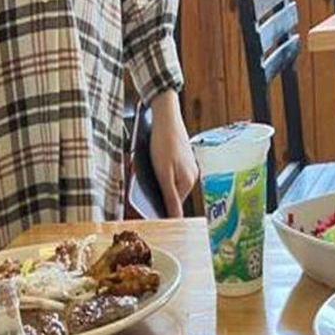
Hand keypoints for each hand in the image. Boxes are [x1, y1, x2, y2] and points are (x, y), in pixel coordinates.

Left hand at [148, 91, 196, 217]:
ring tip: (147, 176)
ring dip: (159, 182)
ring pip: (171, 182)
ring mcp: (189, 167)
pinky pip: (171, 172)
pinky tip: (153, 165)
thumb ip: (169, 196)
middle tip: (143, 190)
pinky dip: (162, 172)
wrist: (166, 116)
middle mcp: (192, 176)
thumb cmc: (163, 142)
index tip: (146, 211)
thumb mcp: (163, 172)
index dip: (160, 208)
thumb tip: (176, 218)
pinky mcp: (183, 159)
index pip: (175, 205)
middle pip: (173, 194)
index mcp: (188, 181)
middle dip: (158, 194)